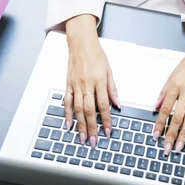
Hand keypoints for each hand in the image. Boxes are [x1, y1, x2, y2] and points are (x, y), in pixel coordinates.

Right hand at [64, 14, 119, 148]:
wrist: (81, 43)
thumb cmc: (96, 54)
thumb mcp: (109, 69)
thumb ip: (112, 88)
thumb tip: (118, 104)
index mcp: (98, 80)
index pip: (104, 104)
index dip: (106, 120)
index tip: (108, 131)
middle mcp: (86, 83)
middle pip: (89, 110)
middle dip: (92, 127)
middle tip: (94, 141)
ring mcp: (75, 85)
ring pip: (77, 109)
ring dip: (80, 125)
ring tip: (83, 138)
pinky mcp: (68, 84)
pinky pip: (67, 102)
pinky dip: (67, 114)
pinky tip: (69, 124)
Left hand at [153, 26, 184, 154]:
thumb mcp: (172, 76)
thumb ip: (163, 93)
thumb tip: (155, 107)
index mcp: (174, 86)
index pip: (165, 108)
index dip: (159, 123)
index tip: (155, 134)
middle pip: (177, 117)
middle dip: (171, 135)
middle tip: (166, 148)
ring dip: (183, 135)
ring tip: (179, 147)